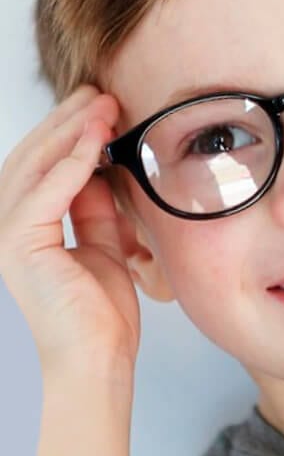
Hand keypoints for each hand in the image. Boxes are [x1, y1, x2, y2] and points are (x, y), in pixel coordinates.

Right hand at [0, 85, 141, 379]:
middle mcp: (6, 228)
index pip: (42, 169)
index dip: (69, 135)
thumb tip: (99, 170)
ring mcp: (5, 236)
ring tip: (102, 103)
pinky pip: (48, 192)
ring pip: (35, 167)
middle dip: (67, 122)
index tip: (100, 110)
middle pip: (32, 159)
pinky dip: (74, 162)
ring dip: (71, 131)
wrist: (96, 362)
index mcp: (25, 229)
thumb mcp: (100, 246)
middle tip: (99, 93)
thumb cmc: (97, 313)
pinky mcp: (17, 246)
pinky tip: (97, 138)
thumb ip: (94, 209)